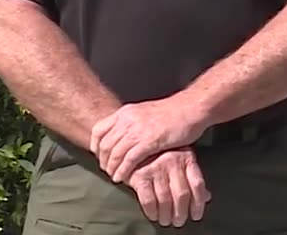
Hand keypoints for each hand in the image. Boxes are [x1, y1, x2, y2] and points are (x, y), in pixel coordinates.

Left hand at [90, 97, 208, 182]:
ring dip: (112, 168)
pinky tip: (122, 177)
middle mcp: (128, 120)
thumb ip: (131, 122)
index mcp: (125, 112)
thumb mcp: (145, 112)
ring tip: (114, 176)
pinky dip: (123, 170)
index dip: (95, 146)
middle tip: (107, 170)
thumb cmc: (172, 112)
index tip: (99, 156)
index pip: (98, 130)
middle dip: (103, 161)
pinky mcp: (150, 141)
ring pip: (114, 154)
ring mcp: (138, 130)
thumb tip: (121, 135)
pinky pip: (129, 159)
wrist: (191, 108)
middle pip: (104, 145)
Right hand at [127, 147, 211, 226]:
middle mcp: (173, 162)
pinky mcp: (140, 176)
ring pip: (165, 199)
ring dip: (166, 215)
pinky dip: (152, 211)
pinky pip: (148, 199)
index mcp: (187, 158)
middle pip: (182, 194)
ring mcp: (156, 168)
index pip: (197, 184)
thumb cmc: (162, 156)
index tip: (196, 216)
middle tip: (179, 222)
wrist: (135, 148)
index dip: (198, 203)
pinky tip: (154, 216)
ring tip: (166, 221)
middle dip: (181, 212)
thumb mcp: (181, 162)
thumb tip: (207, 197)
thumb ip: (193, 178)